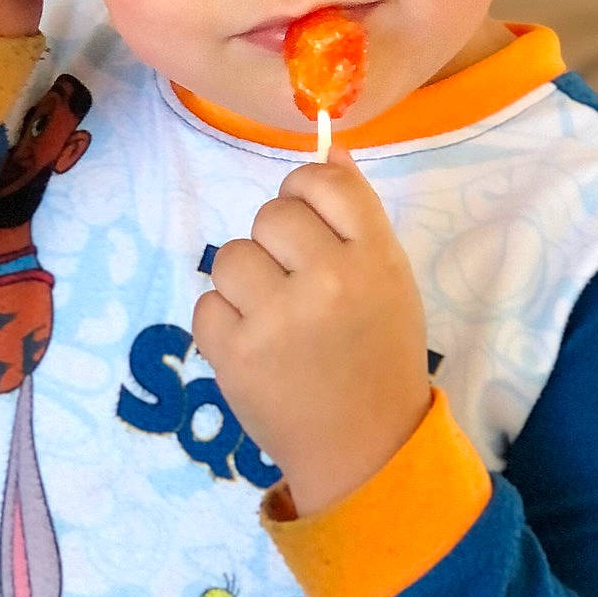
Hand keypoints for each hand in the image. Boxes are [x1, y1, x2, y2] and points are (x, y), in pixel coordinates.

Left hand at [192, 155, 430, 515]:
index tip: (307, 222)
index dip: (305, 191)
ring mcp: (278, 318)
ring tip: (273, 316)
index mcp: (375, 257)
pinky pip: (207, 304)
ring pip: (231, 255)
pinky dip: (224, 324)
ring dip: (245, 282)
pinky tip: (256, 346)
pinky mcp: (236, 354)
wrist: (365, 447)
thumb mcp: (390, 280)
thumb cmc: (378, 355)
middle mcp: (328, 280)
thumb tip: (329, 149)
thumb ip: (357, 216)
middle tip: (293, 282)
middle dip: (275, 241)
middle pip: (270, 214)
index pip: (324, 182)